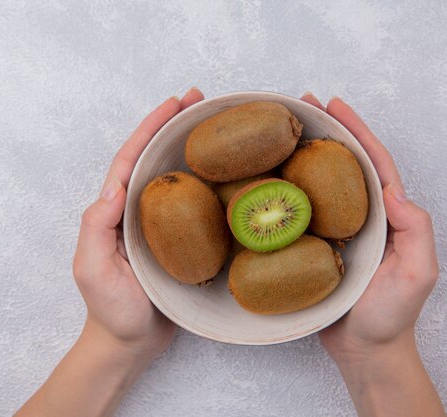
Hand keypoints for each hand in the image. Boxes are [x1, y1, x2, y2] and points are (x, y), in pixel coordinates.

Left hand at [73, 88, 204, 360]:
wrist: (130, 344)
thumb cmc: (110, 310)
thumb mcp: (91, 268)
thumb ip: (96, 227)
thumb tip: (113, 185)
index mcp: (115, 211)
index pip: (131, 160)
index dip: (150, 129)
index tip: (173, 105)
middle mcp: (136, 211)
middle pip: (154, 158)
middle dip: (174, 126)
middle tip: (202, 100)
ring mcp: (158, 225)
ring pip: (176, 177)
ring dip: (193, 148)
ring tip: (220, 125)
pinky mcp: (179, 241)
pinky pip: (194, 205)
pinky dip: (209, 183)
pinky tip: (230, 173)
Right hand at [300, 93, 443, 415]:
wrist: (364, 349)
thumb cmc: (390, 316)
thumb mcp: (418, 275)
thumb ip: (416, 233)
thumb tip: (394, 192)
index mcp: (387, 216)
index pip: (373, 163)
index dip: (355, 131)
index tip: (333, 106)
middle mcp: (361, 217)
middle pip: (344, 164)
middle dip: (327, 131)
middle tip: (302, 107)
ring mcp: (336, 230)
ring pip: (320, 183)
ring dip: (303, 155)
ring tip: (280, 133)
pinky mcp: (313, 246)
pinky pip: (299, 211)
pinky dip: (285, 190)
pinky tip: (267, 180)